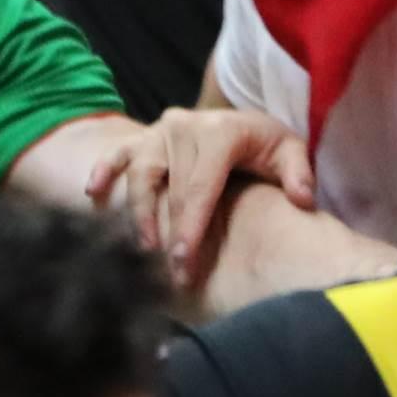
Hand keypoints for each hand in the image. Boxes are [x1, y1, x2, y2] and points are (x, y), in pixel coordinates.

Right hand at [86, 106, 314, 285]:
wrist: (240, 121)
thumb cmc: (263, 144)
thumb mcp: (288, 150)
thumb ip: (298, 173)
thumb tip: (302, 200)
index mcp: (219, 132)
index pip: (200, 188)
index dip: (191, 228)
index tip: (184, 263)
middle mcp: (184, 127)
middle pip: (171, 190)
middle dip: (169, 236)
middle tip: (169, 275)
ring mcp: (159, 132)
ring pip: (140, 177)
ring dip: (139, 216)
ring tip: (143, 248)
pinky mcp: (141, 137)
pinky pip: (117, 155)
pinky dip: (103, 172)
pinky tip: (93, 195)